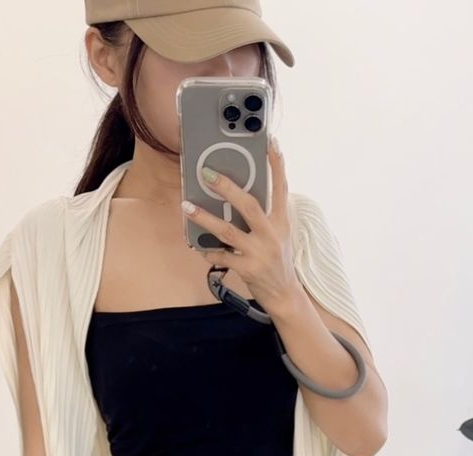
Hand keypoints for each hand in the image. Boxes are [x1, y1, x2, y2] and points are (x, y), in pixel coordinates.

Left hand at [182, 137, 300, 314]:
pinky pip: (222, 257)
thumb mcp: (279, 235)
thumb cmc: (277, 261)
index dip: (276, 164)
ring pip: (228, 231)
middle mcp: (272, 234)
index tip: (270, 142)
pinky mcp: (249, 270)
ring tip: (187, 207)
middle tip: (207, 174)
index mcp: (282, 222)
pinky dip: (208, 251)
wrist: (285, 295)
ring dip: (205, 218)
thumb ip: (265, 215)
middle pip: (249, 205)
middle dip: (227, 188)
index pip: (282, 187)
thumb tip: (237, 195)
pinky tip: (198, 246)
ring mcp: (260, 253)